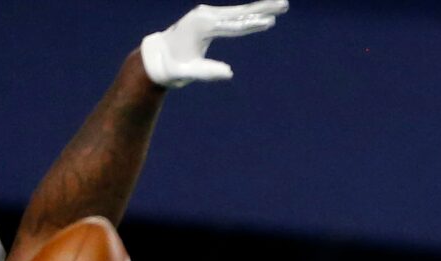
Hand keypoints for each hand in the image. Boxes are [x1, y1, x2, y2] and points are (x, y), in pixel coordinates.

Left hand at [141, 1, 287, 87]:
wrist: (157, 55)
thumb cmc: (171, 67)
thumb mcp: (185, 73)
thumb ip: (205, 72)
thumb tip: (228, 72)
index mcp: (202, 26)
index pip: (232, 26)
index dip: (251, 25)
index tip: (269, 22)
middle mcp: (205, 15)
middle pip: (239, 12)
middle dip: (262, 9)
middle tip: (283, 4)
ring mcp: (206, 14)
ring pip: (238, 11)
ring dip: (260, 8)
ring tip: (280, 5)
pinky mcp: (209, 17)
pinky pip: (233, 15)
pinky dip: (249, 13)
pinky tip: (263, 12)